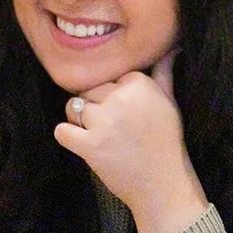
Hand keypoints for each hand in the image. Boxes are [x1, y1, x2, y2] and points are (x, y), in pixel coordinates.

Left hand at [54, 52, 207, 232]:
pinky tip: (83, 144)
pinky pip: (62, 131)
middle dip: (96, 106)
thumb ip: (163, 73)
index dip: (113, 94)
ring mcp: (104, 123)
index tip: (128, 114)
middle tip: (114, 128)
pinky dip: (68, 137)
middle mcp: (121, 99)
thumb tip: (170, 47)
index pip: (109, 76)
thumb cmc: (167, 143)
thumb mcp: (170, 103)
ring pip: (73, 107)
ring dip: (81, 121)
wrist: (163, 185)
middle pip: (89, 90)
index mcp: (139, 83)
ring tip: (100, 135)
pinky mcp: (90, 146)